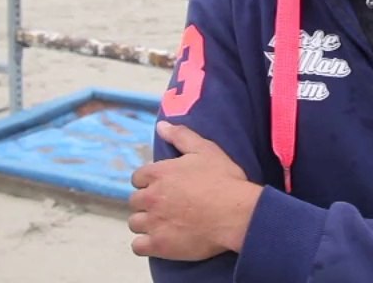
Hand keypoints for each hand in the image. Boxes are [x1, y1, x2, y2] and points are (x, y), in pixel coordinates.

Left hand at [128, 120, 262, 260]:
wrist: (237, 214)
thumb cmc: (224, 180)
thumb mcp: (205, 150)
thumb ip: (180, 136)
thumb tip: (161, 126)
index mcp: (159, 173)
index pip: (138, 178)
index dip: (149, 182)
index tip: (163, 187)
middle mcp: (151, 197)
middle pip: (135, 201)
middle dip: (148, 202)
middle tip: (166, 206)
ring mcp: (153, 222)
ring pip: (135, 223)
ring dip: (146, 223)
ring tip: (164, 224)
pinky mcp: (159, 245)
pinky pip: (138, 246)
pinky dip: (145, 244)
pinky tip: (160, 241)